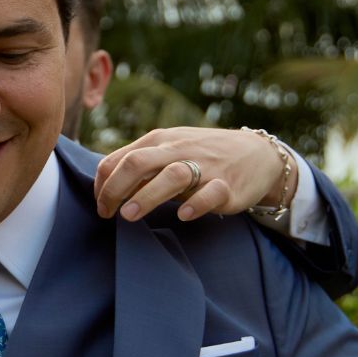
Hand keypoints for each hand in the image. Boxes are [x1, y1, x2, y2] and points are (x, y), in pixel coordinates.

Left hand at [93, 127, 295, 222]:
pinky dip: (196, 203)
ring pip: (172, 175)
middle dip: (116, 187)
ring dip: (148, 195)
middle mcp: (178, 150)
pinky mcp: (228, 185)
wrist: (256, 153)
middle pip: (139, 162)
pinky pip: (211, 192)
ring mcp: (205, 166)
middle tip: (106, 213)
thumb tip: (106, 188)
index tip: (101, 206)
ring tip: (129, 215)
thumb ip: (141, 167)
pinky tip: (184, 215)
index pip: (120, 158)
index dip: (103, 184)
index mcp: (159, 141)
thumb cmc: (201, 156)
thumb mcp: (168, 152)